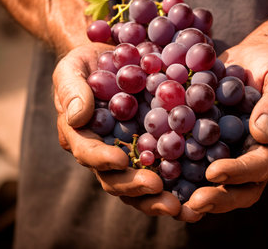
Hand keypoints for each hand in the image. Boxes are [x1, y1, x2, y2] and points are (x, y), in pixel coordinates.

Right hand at [52, 44, 180, 215]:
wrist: (113, 61)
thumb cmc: (87, 64)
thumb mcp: (72, 68)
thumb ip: (71, 90)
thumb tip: (78, 117)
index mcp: (81, 136)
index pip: (87, 152)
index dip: (101, 159)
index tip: (120, 160)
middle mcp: (104, 153)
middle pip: (114, 179)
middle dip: (134, 188)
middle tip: (156, 188)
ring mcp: (130, 154)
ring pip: (139, 185)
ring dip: (156, 198)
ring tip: (178, 207)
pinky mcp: (153, 148)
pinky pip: (164, 170)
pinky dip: (177, 184)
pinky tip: (195, 194)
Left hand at [175, 44, 267, 221]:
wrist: (256, 59)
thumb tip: (261, 134)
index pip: (260, 166)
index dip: (238, 172)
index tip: (213, 172)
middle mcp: (253, 157)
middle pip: (240, 189)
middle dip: (218, 198)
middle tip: (193, 204)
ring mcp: (232, 154)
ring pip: (218, 185)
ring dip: (197, 197)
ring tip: (173, 205)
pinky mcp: (211, 145)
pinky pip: (197, 164)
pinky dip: (181, 175)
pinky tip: (160, 177)